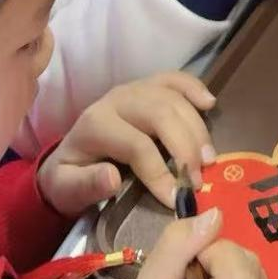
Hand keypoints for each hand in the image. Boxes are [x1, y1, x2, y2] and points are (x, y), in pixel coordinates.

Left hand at [38, 73, 216, 214]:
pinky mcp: (146, 86)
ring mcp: (133, 89)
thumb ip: (87, 186)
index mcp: (96, 125)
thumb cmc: (70, 177)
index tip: (177, 200)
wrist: (67, 159)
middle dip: (184, 147)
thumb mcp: (68, 190)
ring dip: (195, 127)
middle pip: (160, 114)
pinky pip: (173, 79)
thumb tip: (113, 178)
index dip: (160, 172)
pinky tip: (209, 104)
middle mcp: (116, 100)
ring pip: (172, 97)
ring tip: (208, 158)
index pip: (136, 145)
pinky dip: (193, 87)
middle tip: (198, 180)